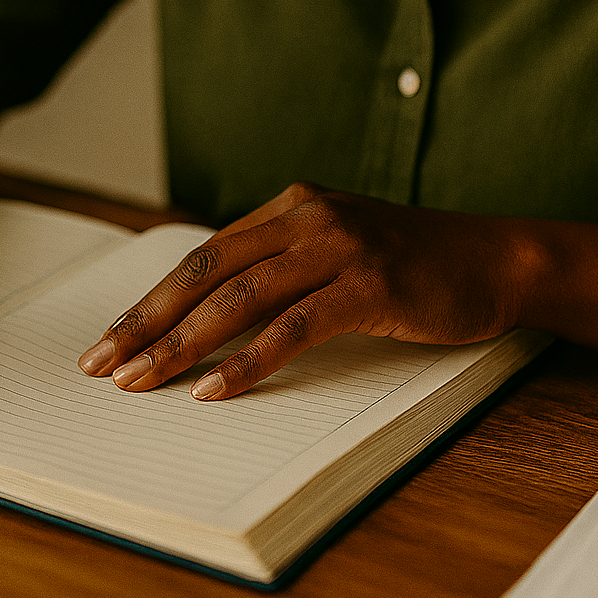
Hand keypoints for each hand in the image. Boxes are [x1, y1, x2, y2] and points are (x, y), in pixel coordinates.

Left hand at [76, 182, 524, 400]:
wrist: (496, 260)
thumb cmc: (411, 267)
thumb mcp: (336, 252)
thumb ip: (280, 269)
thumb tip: (206, 317)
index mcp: (289, 207)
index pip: (203, 257)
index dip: (151, 301)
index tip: (109, 341)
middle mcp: (306, 217)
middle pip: (206, 271)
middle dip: (147, 321)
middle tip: (101, 364)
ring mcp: (339, 246)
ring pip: (240, 297)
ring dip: (183, 343)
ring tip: (141, 381)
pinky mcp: (370, 284)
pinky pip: (294, 326)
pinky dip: (249, 359)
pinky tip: (214, 389)